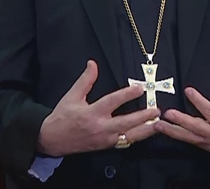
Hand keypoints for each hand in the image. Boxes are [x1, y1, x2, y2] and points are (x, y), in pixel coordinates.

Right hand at [37, 60, 159, 155]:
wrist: (52, 139)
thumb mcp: (72, 96)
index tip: (139, 88)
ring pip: (129, 137)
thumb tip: (92, 64)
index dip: (127, 95)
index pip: (112, 102)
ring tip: (157, 124)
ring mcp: (104, 139)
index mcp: (91, 113)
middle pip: (126, 123)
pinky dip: (137, 138)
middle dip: (143, 117)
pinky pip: (125, 143)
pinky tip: (146, 133)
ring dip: (145, 131)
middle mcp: (100, 128)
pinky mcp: (106, 146)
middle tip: (156, 110)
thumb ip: (85, 80)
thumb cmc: (62, 116)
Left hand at [154, 84, 209, 165]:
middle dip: (181, 121)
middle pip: (195, 127)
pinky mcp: (204, 146)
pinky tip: (165, 132)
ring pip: (188, 137)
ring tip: (157, 125)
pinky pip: (188, 141)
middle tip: (167, 113)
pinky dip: (176, 136)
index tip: (189, 91)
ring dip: (172, 131)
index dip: (200, 102)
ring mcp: (208, 142)